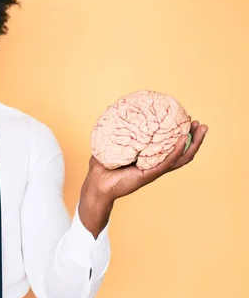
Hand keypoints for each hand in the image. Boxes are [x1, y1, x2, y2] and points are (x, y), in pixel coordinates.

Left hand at [83, 120, 207, 202]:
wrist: (96, 184)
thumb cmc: (101, 167)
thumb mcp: (110, 146)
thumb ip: (115, 132)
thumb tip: (116, 113)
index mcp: (149, 158)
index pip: (170, 147)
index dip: (181, 136)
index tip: (186, 121)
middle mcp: (155, 164)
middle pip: (182, 152)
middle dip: (194, 138)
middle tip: (199, 124)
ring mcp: (154, 170)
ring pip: (181, 157)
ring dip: (193, 143)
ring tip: (200, 129)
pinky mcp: (149, 175)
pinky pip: (167, 162)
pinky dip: (176, 151)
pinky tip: (183, 139)